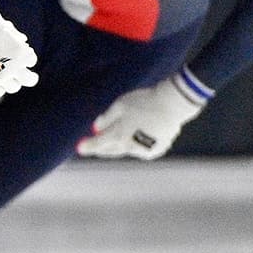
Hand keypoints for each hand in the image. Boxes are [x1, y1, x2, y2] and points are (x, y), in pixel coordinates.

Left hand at [0, 0, 38, 97]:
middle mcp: (1, 78)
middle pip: (14, 87)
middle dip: (13, 79)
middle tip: (12, 71)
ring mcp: (13, 67)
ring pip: (30, 80)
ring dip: (30, 77)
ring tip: (29, 74)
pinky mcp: (22, 54)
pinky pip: (32, 60)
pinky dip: (29, 56)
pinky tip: (23, 51)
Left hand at [76, 75, 206, 159]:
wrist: (173, 105)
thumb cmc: (145, 102)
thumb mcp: (121, 105)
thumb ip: (107, 118)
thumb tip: (96, 127)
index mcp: (119, 135)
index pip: (98, 144)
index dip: (88, 146)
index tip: (79, 148)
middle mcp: (130, 147)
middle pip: (110, 150)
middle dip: (102, 148)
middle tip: (94, 146)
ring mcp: (144, 151)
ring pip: (126, 149)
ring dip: (121, 144)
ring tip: (129, 128)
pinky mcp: (156, 151)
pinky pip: (140, 149)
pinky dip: (137, 144)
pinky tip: (141, 132)